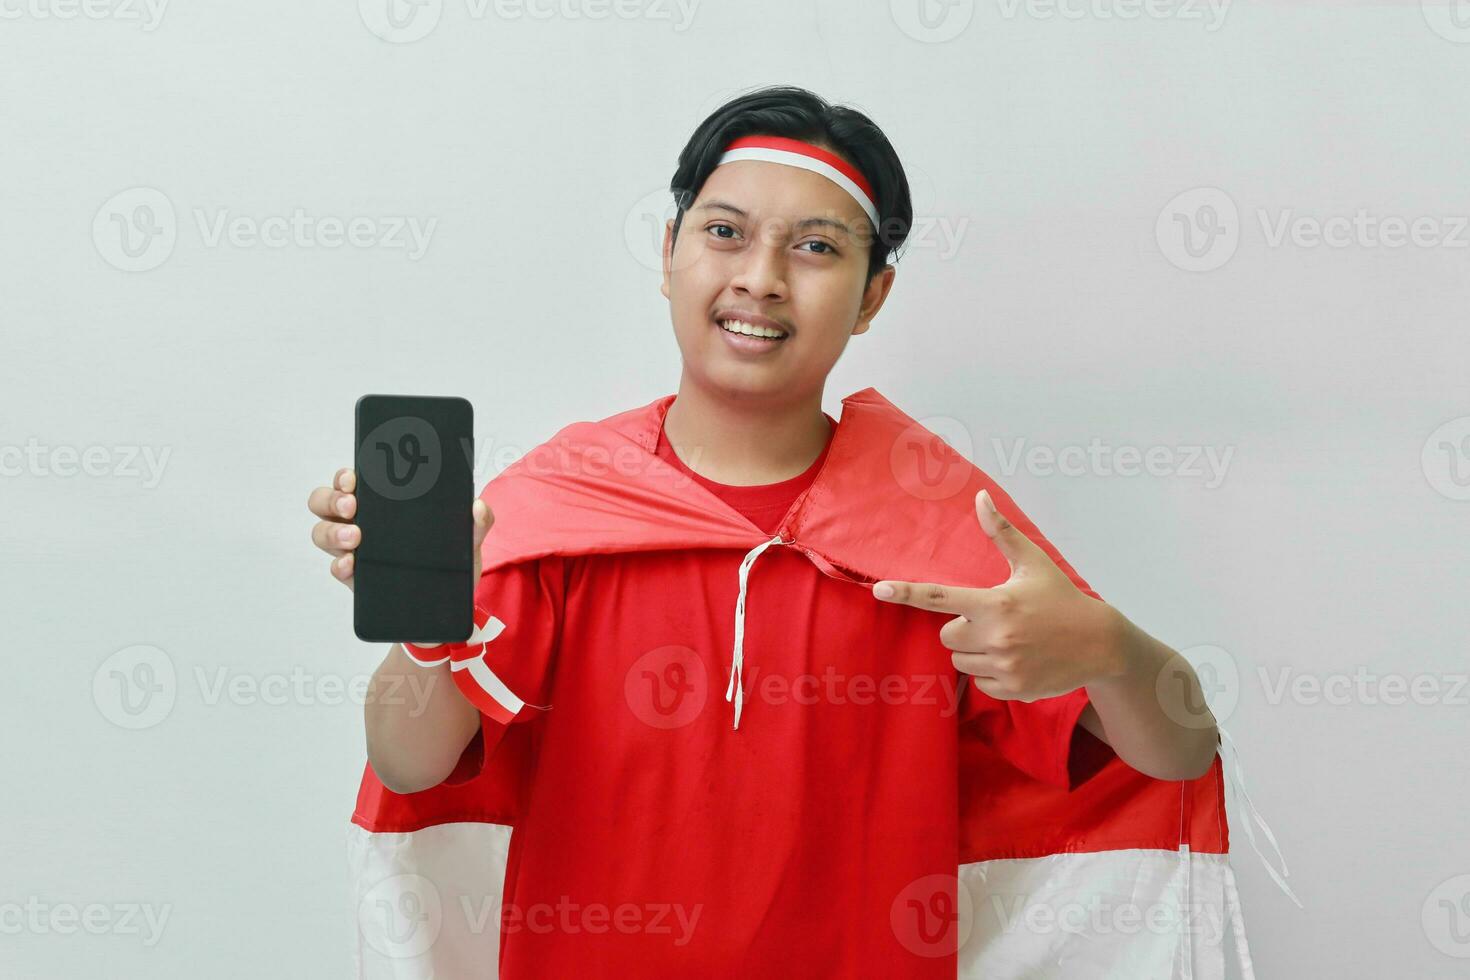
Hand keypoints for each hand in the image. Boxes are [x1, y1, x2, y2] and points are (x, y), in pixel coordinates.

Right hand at [307, 469, 492, 643]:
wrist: (446, 608)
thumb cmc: (449, 565)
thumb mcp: (467, 541)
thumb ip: (478, 522)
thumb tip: (478, 506)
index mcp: (383, 506)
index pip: (353, 481)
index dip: (346, 476)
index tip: (355, 478)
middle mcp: (362, 523)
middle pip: (325, 502)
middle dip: (332, 499)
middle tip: (352, 505)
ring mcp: (355, 550)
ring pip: (323, 532)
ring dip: (332, 531)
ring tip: (354, 537)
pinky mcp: (356, 578)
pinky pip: (336, 568)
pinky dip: (340, 565)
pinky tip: (351, 564)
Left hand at [871, 489, 1122, 701]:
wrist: (1100, 644)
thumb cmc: (1061, 599)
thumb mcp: (1032, 563)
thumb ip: (1001, 532)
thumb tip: (981, 497)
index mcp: (996, 603)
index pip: (940, 598)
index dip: (907, 593)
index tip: (879, 590)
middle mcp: (996, 636)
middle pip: (946, 635)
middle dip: (962, 628)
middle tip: (992, 621)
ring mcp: (1004, 666)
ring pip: (961, 660)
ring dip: (975, 651)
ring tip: (1009, 641)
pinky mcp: (1013, 689)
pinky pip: (979, 683)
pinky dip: (991, 673)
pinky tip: (1017, 661)